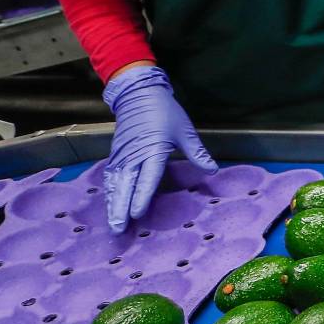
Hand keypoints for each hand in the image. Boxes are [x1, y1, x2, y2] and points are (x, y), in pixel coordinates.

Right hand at [102, 65, 216, 232]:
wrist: (139, 94)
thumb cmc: (165, 112)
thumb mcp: (185, 130)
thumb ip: (197, 153)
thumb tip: (213, 169)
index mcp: (153, 149)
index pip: (147, 177)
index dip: (142, 195)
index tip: (138, 213)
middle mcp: (134, 155)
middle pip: (126, 185)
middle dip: (121, 207)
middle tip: (119, 229)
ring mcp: (122, 155)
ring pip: (115, 183)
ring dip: (113, 204)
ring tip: (113, 223)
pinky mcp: (116, 154)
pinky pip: (111, 177)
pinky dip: (109, 192)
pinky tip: (110, 204)